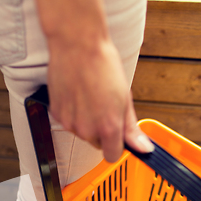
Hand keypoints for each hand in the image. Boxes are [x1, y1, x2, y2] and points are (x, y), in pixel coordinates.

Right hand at [47, 36, 153, 162]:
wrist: (77, 44)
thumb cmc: (103, 64)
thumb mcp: (125, 97)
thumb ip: (131, 128)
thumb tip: (143, 148)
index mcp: (108, 127)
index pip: (112, 155)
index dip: (116, 146)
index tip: (117, 137)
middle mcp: (87, 129)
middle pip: (96, 143)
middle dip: (101, 130)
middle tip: (103, 106)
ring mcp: (70, 123)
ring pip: (82, 132)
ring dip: (86, 121)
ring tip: (90, 96)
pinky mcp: (57, 114)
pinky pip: (68, 121)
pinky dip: (73, 112)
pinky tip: (77, 94)